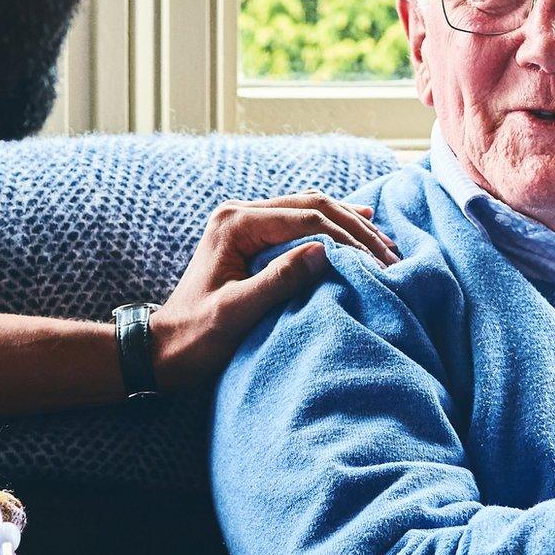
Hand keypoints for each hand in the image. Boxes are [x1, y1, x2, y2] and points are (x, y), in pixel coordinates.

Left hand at [151, 190, 398, 389]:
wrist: (163, 350)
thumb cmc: (195, 337)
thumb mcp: (235, 313)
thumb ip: (277, 281)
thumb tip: (324, 251)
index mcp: (235, 223)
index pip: (306, 218)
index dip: (347, 238)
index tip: (379, 263)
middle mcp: (240, 213)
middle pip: (312, 204)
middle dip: (356, 228)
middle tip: (391, 253)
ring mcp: (246, 222)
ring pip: (310, 208)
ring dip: (349, 224)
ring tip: (385, 243)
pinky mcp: (253, 237)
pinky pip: (301, 221)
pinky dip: (333, 227)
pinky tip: (359, 229)